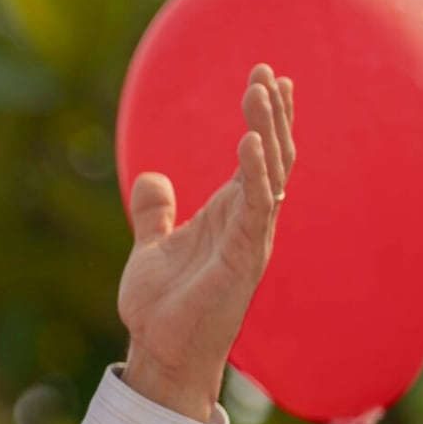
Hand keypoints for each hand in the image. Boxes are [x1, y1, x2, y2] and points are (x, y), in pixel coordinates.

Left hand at [116, 65, 296, 421]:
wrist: (160, 352)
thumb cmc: (163, 308)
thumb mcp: (152, 249)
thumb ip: (155, 214)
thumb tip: (150, 178)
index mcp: (230, 216)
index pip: (256, 156)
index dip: (261, 118)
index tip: (262, 77)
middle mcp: (248, 222)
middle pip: (272, 155)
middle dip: (272, 112)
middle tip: (268, 70)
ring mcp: (251, 238)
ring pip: (272, 173)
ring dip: (268, 129)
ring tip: (263, 88)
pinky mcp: (243, 257)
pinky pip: (257, 207)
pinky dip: (256, 173)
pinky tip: (250, 140)